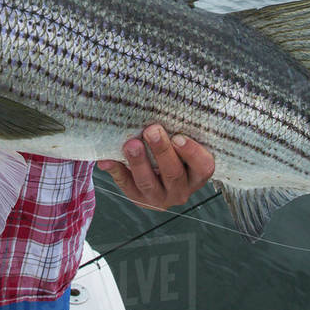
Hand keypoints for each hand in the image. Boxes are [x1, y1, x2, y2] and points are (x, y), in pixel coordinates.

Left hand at [97, 124, 214, 210]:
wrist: (158, 177)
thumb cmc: (174, 152)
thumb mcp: (182, 145)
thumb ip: (177, 132)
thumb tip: (158, 110)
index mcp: (197, 175)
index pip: (203, 167)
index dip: (192, 153)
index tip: (178, 136)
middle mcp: (180, 190)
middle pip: (173, 173)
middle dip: (161, 151)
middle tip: (151, 130)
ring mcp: (159, 198)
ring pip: (148, 182)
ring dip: (138, 162)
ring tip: (131, 144)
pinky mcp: (138, 198)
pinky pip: (126, 186)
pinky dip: (116, 171)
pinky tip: (107, 160)